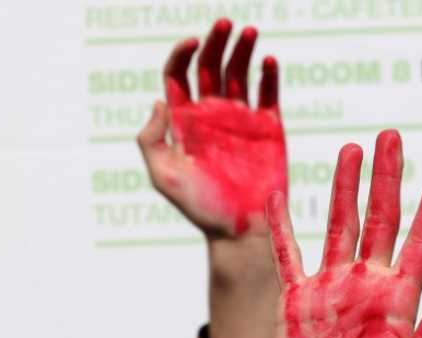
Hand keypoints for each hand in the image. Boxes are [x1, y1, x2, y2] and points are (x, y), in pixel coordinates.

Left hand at [138, 18, 285, 238]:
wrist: (241, 230)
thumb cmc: (201, 209)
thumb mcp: (163, 176)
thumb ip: (152, 138)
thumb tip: (158, 102)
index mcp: (184, 121)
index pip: (179, 74)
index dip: (182, 53)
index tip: (192, 42)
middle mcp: (212, 114)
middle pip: (210, 65)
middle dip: (216, 41)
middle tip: (224, 23)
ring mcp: (242, 119)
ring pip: (240, 73)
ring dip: (243, 50)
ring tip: (249, 32)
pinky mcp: (269, 128)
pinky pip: (268, 94)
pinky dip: (269, 75)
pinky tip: (268, 61)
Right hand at [269, 130, 421, 337]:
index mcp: (400, 299)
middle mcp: (368, 284)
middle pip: (382, 219)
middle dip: (387, 178)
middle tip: (392, 137)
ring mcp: (331, 287)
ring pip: (340, 224)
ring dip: (344, 188)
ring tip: (351, 149)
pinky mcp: (296, 299)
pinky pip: (287, 254)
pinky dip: (281, 226)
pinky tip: (278, 196)